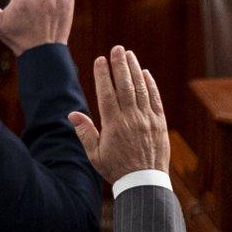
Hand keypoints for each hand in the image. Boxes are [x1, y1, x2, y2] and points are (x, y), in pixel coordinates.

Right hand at [69, 46, 168, 186]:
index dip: (103, 75)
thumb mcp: (95, 155)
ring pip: (140, 89)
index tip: (100, 60)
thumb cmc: (117, 169)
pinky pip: (155, 99)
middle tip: (116, 48)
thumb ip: (85, 133)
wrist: (145, 183)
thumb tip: (72, 114)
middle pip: (124, 86)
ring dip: (134, 69)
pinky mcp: (160, 123)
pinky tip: (145, 73)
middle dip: (119, 65)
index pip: (107, 93)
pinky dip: (150, 84)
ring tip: (129, 54)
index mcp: (114, 125)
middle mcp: (131, 119)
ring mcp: (147, 119)